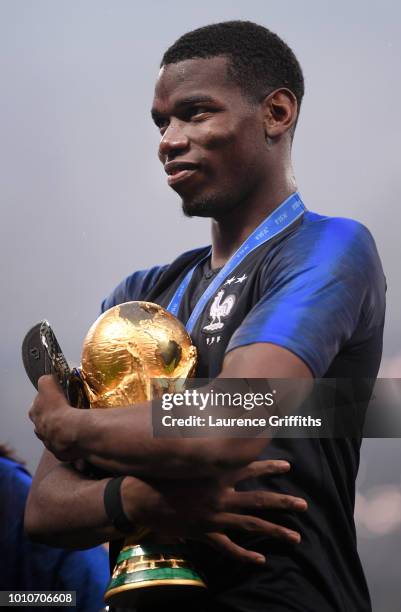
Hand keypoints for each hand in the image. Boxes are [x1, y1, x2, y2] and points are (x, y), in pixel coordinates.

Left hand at [29, 375, 81, 460]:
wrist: (69, 432)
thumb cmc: (58, 408)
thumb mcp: (47, 384)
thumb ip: (46, 380)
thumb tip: (50, 378)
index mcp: (34, 413)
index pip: (39, 405)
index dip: (49, 401)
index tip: (58, 399)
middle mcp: (39, 429)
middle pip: (46, 420)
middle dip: (54, 416)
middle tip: (67, 412)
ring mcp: (49, 442)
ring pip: (55, 433)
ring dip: (62, 429)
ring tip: (74, 424)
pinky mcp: (61, 452)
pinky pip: (67, 444)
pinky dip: (72, 440)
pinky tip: (79, 435)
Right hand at [122, 459, 306, 563]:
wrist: (140, 497)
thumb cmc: (160, 472)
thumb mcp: (184, 454)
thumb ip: (201, 446)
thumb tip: (207, 428)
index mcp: (217, 474)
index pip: (250, 468)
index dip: (270, 466)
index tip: (288, 465)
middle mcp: (221, 496)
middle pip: (259, 500)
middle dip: (283, 502)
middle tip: (303, 506)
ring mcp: (215, 517)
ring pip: (251, 525)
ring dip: (275, 531)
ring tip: (295, 537)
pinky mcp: (205, 533)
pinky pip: (229, 548)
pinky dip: (245, 555)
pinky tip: (260, 560)